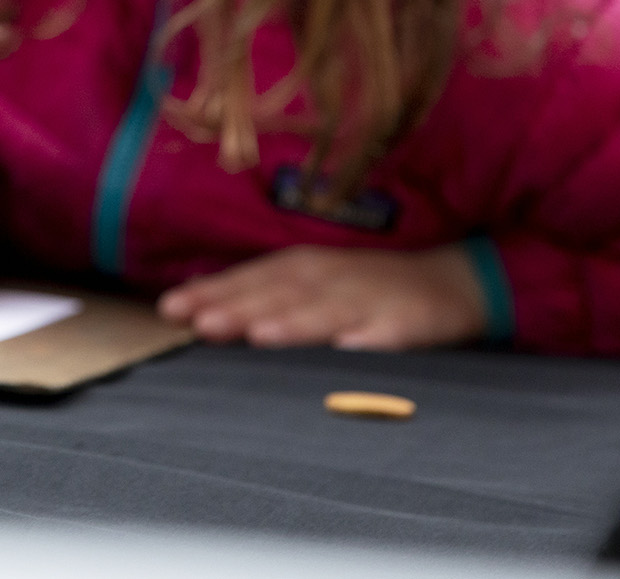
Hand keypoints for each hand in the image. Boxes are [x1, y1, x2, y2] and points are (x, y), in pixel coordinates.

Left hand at [158, 244, 486, 350]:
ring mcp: (368, 300)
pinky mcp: (407, 322)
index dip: (210, 292)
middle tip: (200, 322)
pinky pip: (385, 335)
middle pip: (278, 294)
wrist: (449, 281)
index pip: (247, 280)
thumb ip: (261, 297)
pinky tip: (347, 350)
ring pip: (325, 312)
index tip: (170, 309)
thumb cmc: (364, 288)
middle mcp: (329, 279)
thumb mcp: (309, 285)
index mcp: (300, 269)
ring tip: (260, 335)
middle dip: (238, 307)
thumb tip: (199, 312)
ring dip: (293, 322)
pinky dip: (365, 340)